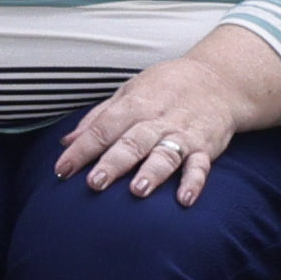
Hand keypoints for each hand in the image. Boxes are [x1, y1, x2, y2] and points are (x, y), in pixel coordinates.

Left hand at [50, 47, 269, 202]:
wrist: (218, 79)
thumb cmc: (165, 87)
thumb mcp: (128, 93)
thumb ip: (98, 118)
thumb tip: (65, 142)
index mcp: (134, 104)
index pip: (103, 128)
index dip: (82, 149)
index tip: (62, 169)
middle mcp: (157, 119)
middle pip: (132, 142)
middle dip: (113, 163)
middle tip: (95, 183)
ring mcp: (183, 134)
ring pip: (165, 154)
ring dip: (152, 172)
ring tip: (137, 190)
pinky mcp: (206, 146)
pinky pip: (201, 166)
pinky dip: (194, 182)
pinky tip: (184, 199)